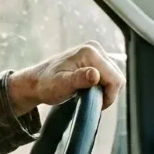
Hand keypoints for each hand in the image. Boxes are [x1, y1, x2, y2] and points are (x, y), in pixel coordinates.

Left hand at [7, 42, 124, 115]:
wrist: (37, 81)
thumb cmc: (46, 85)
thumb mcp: (61, 85)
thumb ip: (78, 79)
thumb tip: (95, 75)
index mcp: (90, 52)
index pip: (115, 79)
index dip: (109, 96)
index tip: (96, 105)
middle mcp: (95, 48)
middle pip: (117, 77)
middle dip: (107, 93)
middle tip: (90, 101)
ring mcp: (96, 52)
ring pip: (114, 76)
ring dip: (105, 89)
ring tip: (88, 95)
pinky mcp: (95, 58)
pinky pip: (108, 74)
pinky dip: (102, 85)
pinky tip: (89, 90)